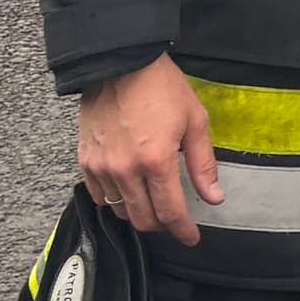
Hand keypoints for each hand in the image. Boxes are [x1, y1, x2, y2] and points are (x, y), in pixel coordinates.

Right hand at [78, 55, 221, 246]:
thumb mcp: (195, 121)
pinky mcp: (85, 160)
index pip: (170, 212)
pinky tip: (128, 192)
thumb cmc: (162, 88)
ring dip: (139, 214)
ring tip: (152, 204)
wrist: (120, 63)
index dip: (183, 230)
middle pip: (143, 219)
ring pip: (120, 211)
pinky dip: (115, 201)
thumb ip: (203, 164)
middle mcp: (126, 170)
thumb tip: (214, 198)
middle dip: (162, 225)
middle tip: (174, 219)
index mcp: (157, 161)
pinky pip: (99, 195)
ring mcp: (102, 167)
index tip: (191, 238)